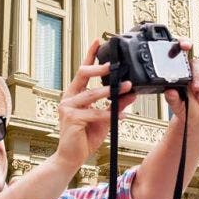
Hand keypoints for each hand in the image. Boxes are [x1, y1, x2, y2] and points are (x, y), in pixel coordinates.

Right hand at [54, 39, 136, 170]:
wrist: (70, 157)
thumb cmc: (84, 137)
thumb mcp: (104, 118)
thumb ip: (115, 105)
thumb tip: (131, 93)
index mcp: (74, 95)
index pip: (83, 71)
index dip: (90, 55)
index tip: (98, 41)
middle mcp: (69, 98)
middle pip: (83, 74)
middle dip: (99, 67)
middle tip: (114, 64)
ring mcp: (68, 108)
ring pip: (92, 94)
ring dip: (112, 91)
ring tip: (127, 88)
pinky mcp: (72, 119)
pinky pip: (95, 113)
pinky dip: (111, 114)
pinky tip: (122, 115)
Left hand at [164, 38, 198, 121]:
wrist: (197, 118)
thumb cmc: (185, 108)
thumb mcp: (177, 106)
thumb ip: (172, 100)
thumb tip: (169, 91)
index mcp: (174, 72)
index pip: (172, 53)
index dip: (173, 44)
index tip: (172, 44)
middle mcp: (186, 68)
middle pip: (187, 51)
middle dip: (186, 45)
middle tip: (186, 47)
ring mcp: (198, 71)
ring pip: (198, 66)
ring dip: (198, 78)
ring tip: (196, 92)